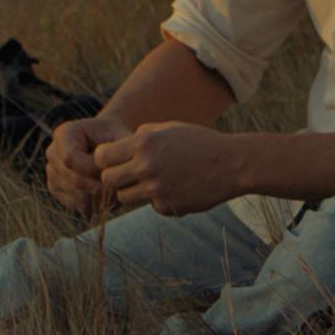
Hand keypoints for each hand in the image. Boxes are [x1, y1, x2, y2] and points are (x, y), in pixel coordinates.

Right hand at [46, 113, 129, 214]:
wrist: (109, 142)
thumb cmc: (117, 137)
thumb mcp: (121, 137)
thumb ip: (118, 150)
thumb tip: (108, 170)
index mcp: (65, 133)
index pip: (70, 158)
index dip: (91, 169)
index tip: (113, 172)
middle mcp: (53, 152)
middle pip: (73, 179)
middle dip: (99, 186)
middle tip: (120, 187)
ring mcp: (52, 172)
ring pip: (75, 194)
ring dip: (99, 197)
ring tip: (117, 191)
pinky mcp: (57, 189)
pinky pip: (75, 204)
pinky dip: (94, 204)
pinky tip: (108, 196)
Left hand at [93, 122, 242, 216]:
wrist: (232, 164)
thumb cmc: (201, 142)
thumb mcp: (171, 128)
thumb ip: (143, 134)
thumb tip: (121, 144)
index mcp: (144, 143)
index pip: (102, 157)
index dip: (104, 159)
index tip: (112, 160)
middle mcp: (147, 166)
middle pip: (108, 180)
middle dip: (114, 177)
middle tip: (127, 174)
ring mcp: (156, 189)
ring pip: (124, 197)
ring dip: (133, 190)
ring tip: (151, 181)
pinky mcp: (167, 206)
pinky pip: (150, 205)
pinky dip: (159, 199)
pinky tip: (176, 189)